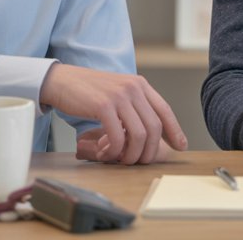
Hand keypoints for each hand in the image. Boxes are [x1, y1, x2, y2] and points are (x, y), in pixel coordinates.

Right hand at [39, 63, 187, 163]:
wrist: (61, 81)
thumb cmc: (88, 92)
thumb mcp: (117, 93)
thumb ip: (134, 107)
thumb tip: (148, 133)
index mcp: (140, 85)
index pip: (165, 110)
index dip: (175, 131)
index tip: (181, 147)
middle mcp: (134, 88)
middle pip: (154, 128)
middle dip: (149, 151)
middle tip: (139, 162)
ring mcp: (120, 96)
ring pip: (139, 135)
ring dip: (132, 154)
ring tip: (121, 160)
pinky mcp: (103, 105)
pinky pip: (118, 137)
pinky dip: (114, 151)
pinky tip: (105, 154)